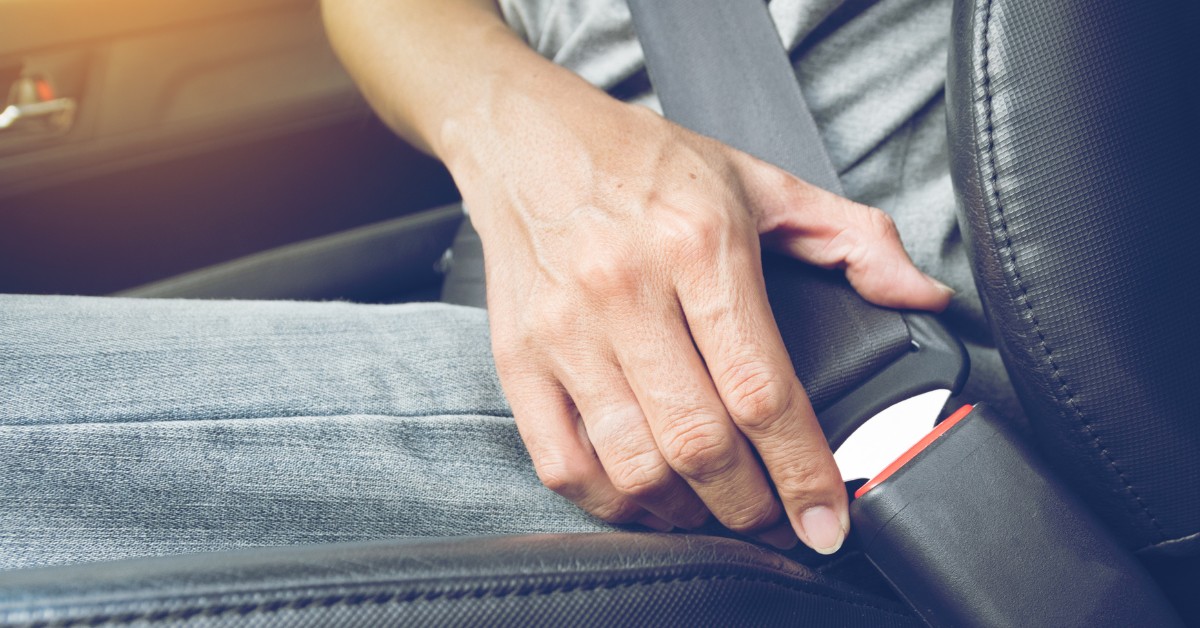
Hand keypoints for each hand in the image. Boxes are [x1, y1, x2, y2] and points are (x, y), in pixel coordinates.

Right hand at [443, 81, 951, 552]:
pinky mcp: (519, 360)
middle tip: (778, 518)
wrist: (531, 140)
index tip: (827, 520)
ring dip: (687, 513)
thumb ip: (853, 239)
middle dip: (752, 506)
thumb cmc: (644, 164)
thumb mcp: (760, 182)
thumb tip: (922, 296)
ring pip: (634, 466)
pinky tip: (646, 497)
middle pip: (700, 443)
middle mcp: (625, 290)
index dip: (803, 472)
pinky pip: (564, 463)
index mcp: (697, 245)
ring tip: (717, 509)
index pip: (762, 390)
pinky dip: (612, 504)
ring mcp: (564, 331)